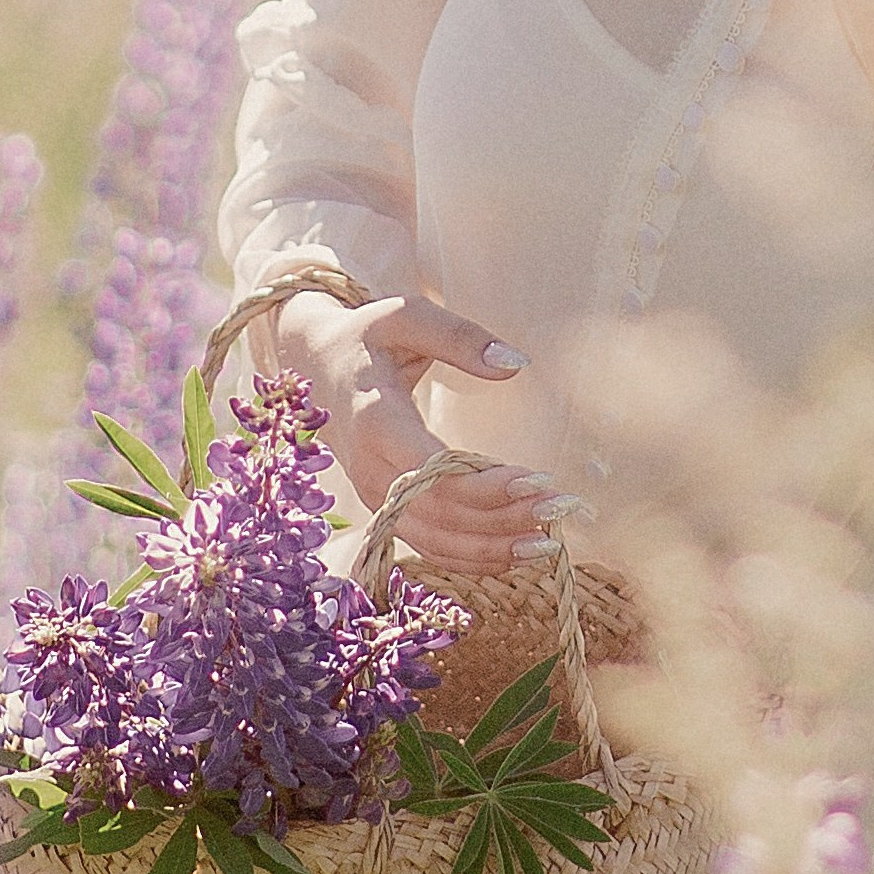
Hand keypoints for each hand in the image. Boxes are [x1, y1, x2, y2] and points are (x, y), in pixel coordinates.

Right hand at [269, 286, 558, 575]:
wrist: (313, 364)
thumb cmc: (366, 335)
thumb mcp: (407, 316)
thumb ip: (460, 337)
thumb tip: (515, 364)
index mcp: (374, 419)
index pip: (430, 469)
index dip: (483, 485)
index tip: (538, 481)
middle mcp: (368, 468)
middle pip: (437, 513)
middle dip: (500, 519)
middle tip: (559, 511)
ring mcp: (373, 494)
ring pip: (432, 540)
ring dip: (491, 547)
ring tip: (547, 541)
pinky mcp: (383, 508)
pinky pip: (426, 544)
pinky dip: (470, 557)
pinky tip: (514, 553)